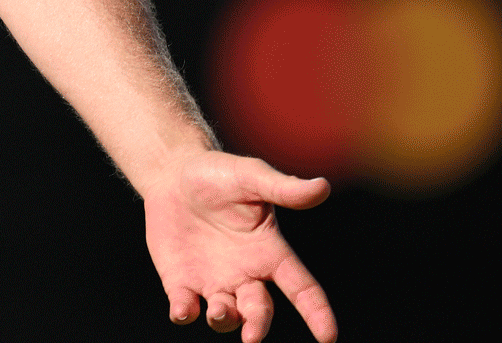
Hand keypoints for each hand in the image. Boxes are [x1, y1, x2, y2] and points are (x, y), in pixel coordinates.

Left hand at [144, 150, 336, 341]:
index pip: (302, 288)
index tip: (328, 337)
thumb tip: (323, 187)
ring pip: (225, 317)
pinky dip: (184, 314)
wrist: (172, 174)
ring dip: (224, 320)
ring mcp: (213, 282)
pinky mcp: (181, 283)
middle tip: (252, 337)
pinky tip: (183, 309)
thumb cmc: (218, 174)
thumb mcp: (251, 177)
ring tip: (218, 311)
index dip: (318, 313)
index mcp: (269, 253)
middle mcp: (245, 275)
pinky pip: (185, 309)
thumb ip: (283, 188)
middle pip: (259, 312)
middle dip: (258, 325)